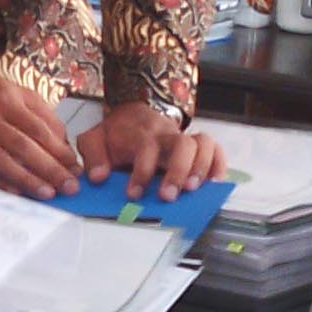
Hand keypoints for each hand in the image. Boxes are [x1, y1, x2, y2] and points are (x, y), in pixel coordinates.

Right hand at [0, 65, 82, 195]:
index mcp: (5, 101)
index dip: (59, 151)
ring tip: (49, 193)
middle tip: (69, 186)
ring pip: (4, 164)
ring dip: (29, 181)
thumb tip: (62, 144)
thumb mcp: (15, 91)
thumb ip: (41, 115)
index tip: (74, 166)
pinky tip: (19, 193)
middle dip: (50, 170)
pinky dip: (1, 184)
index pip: (38, 131)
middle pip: (24, 149)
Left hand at [75, 104, 221, 199]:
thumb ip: (92, 156)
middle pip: (183, 143)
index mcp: (141, 135)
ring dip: (201, 168)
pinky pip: (216, 150)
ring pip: (204, 144)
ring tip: (192, 191)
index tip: (134, 194)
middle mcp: (167, 136)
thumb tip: (98, 177)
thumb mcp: (95, 139)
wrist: (133, 115)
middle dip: (178, 171)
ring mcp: (185, 140)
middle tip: (168, 196)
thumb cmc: (117, 134)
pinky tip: (212, 185)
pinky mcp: (198, 147)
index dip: (142, 172)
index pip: (147, 148)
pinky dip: (218, 166)